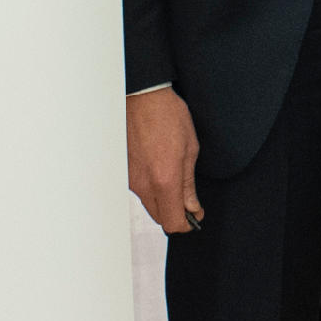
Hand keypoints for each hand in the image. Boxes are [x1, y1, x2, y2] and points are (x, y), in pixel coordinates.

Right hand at [126, 88, 201, 234]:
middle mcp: (143, 185)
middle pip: (159, 218)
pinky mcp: (124, 171)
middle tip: (189, 201)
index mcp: (164, 181)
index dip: (187, 223)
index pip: (172, 222)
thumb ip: (189, 184)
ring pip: (149, 203)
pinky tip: (161, 169)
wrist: (142, 96)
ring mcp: (131, 179)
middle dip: (175, 214)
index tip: (196, 215)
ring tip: (176, 179)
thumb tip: (192, 207)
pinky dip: (152, 188)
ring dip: (163, 200)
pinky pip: (140, 189)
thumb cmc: (167, 117)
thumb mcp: (189, 149)